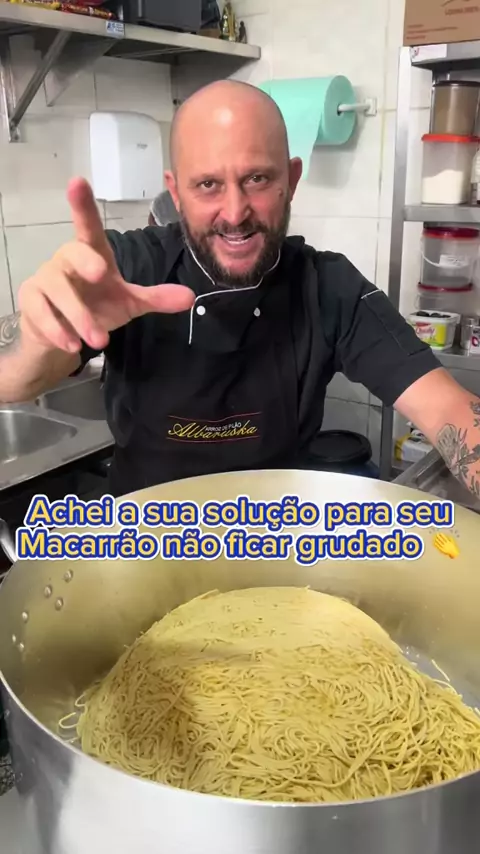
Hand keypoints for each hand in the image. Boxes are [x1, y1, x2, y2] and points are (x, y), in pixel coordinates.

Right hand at [17, 177, 193, 353]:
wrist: (63, 334)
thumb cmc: (95, 306)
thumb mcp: (128, 303)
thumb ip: (156, 298)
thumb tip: (190, 297)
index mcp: (91, 253)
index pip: (87, 225)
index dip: (83, 204)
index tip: (77, 181)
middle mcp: (66, 260)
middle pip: (72, 252)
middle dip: (86, 261)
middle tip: (101, 274)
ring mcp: (45, 279)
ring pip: (58, 290)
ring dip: (80, 316)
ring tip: (98, 340)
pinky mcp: (31, 301)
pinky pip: (40, 312)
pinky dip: (58, 329)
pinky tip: (73, 344)